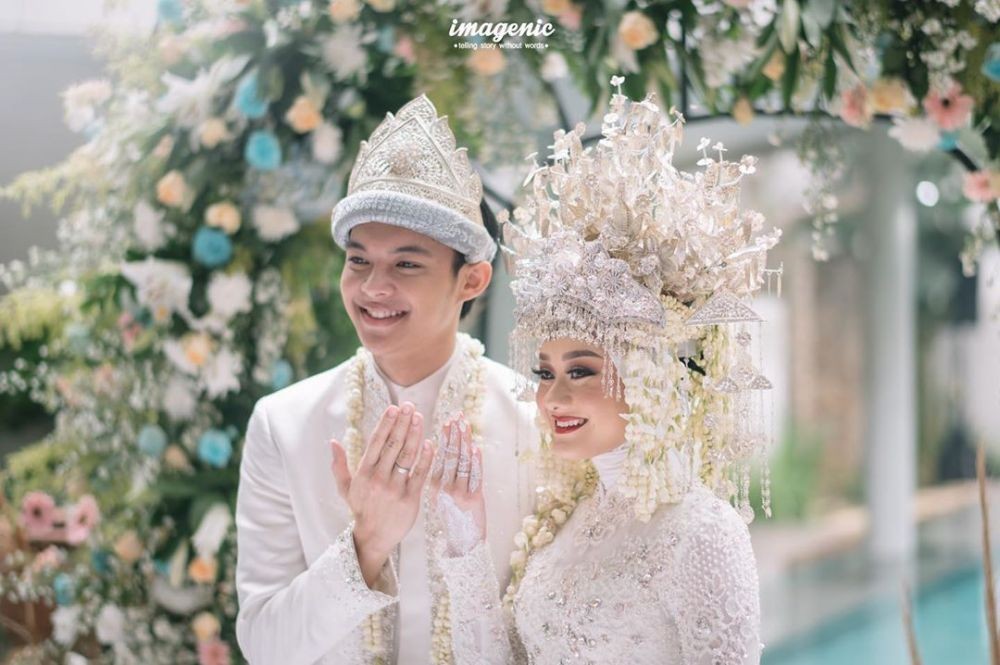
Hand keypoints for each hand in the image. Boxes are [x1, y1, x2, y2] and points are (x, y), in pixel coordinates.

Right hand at [330, 402, 434, 586]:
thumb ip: (339, 465)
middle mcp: (379, 479)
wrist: (373, 538)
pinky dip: (426, 459)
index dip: (386, 424)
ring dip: (415, 435)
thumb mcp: (346, 488)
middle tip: (410, 406)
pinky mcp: (410, 499)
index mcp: (364, 473)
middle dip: (402, 424)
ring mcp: (395, 489)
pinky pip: (420, 475)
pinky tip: (430, 443)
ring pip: (407, 457)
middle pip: (393, 445)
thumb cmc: (361, 509)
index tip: (394, 408)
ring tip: (420, 418)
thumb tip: (333, 442)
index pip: (376, 443)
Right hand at [430, 413, 485, 555]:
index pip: (440, 456)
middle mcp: (444, 489)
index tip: (447, 421)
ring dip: (464, 442)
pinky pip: (474, 477)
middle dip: (454, 434)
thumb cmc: (452, 522)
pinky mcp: (473, 500)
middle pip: (450, 456)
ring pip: (461, 463)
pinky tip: (475, 448)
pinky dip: (475, 462)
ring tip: (466, 424)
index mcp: (434, 487)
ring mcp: (459, 494)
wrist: (462, 547)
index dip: (445, 438)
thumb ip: (442, 479)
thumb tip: (447, 453)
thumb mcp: (440, 500)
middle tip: (457, 416)